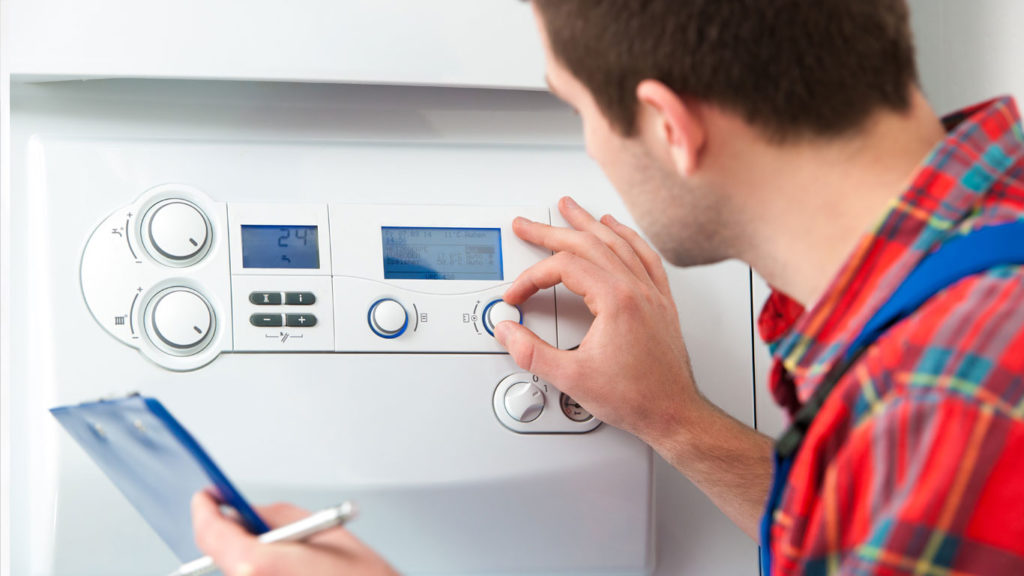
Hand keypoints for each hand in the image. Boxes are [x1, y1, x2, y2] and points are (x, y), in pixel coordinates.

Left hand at [191, 491, 399, 575]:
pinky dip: (262, 568)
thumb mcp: (320, 528)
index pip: (210, 532)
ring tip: (285, 549)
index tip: (206, 497)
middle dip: (229, 532)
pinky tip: (289, 566)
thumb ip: (272, 516)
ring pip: (237, 570)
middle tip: (244, 517)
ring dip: (248, 554)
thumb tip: (243, 513)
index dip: (205, 509)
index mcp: (256, 565)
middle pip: (220, 555)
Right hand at [495, 196, 705, 445]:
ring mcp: (651, 293)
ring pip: (618, 242)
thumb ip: (532, 353)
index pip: (564, 268)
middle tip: (527, 225)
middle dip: (551, 231)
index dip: (532, 278)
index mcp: (616, 300)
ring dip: (589, 223)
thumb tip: (508, 332)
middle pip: (588, 243)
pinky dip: (627, 237)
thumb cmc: (636, 398)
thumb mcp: (572, 378)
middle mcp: (637, 289)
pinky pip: (644, 256)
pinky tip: (617, 230)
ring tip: (570, 209)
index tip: (517, 296)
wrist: (674, 413)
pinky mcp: (661, 303)